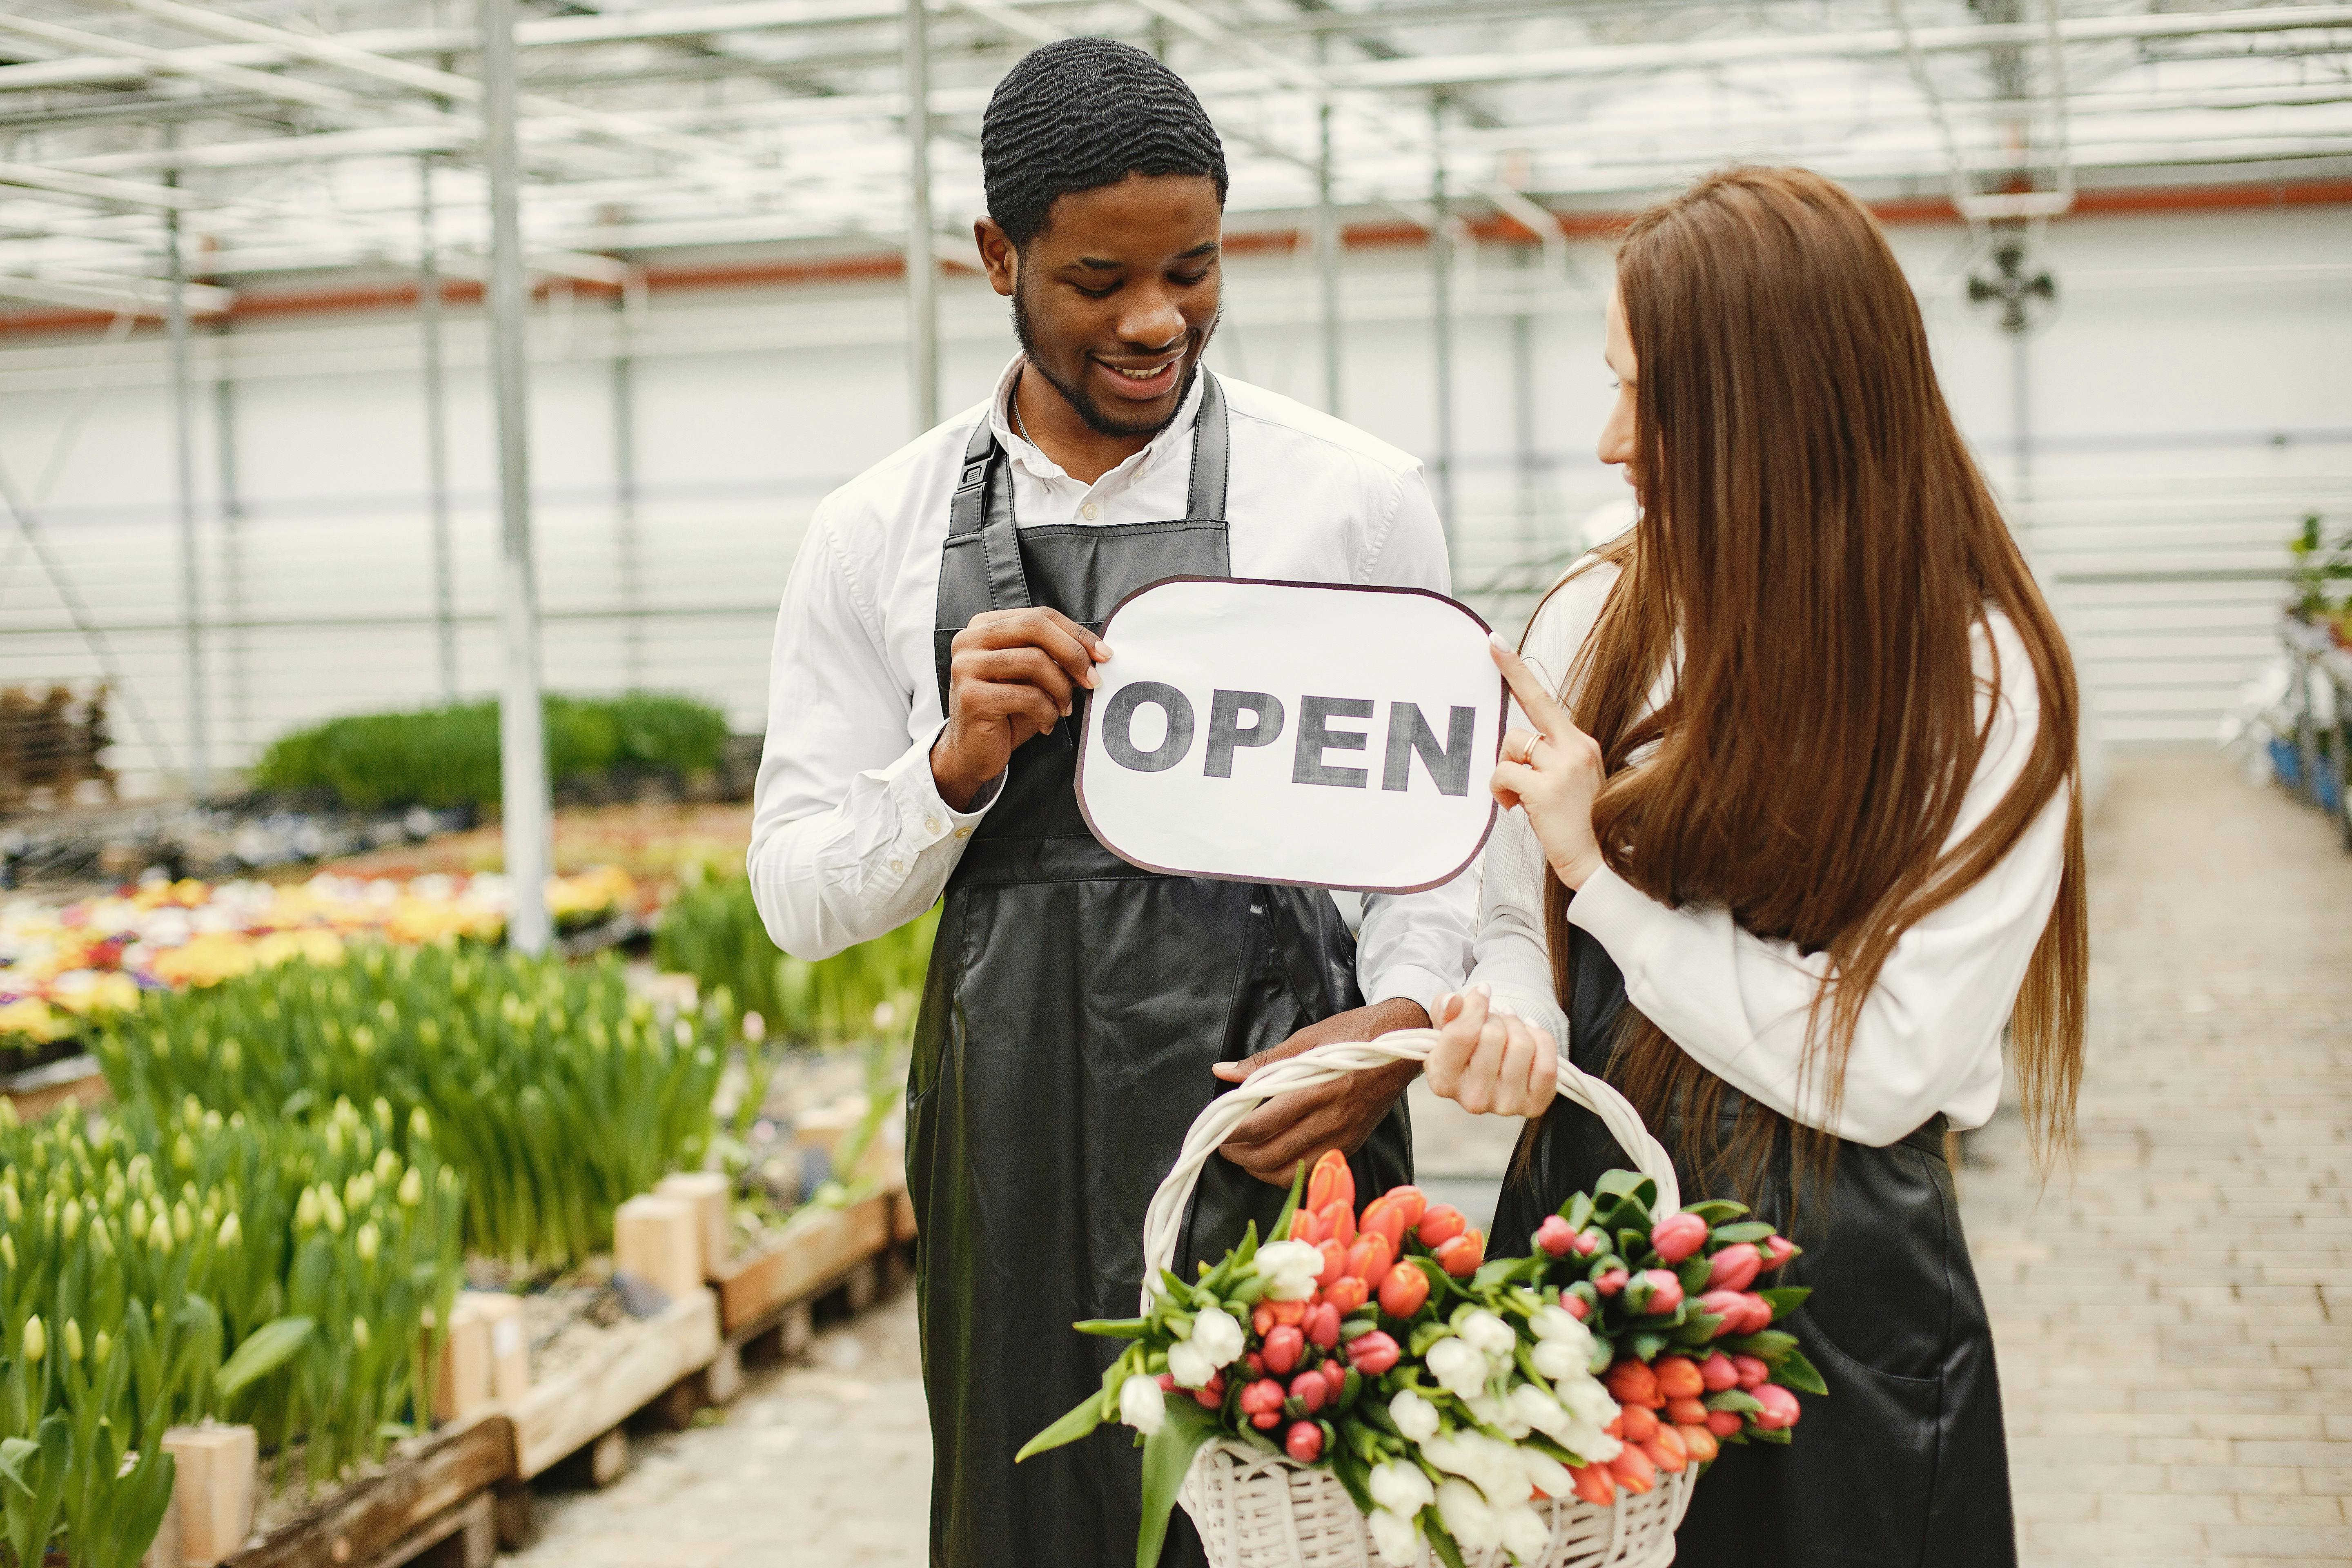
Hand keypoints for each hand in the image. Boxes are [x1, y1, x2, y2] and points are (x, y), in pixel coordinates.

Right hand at [932, 607, 1111, 809]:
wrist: (972, 753)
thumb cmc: (1006, 713)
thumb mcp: (1032, 679)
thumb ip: (1054, 659)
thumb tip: (1096, 653)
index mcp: (985, 627)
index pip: (1040, 616)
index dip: (1077, 633)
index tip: (1103, 655)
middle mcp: (970, 640)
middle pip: (1035, 628)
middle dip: (1073, 653)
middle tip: (1093, 680)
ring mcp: (967, 666)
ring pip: (1034, 660)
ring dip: (1061, 688)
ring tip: (1064, 709)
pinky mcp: (972, 696)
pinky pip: (1027, 695)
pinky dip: (1047, 712)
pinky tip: (1046, 724)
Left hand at [1210, 999, 1428, 1185]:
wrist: (1402, 1044)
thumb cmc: (1353, 1036)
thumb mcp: (1307, 1039)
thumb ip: (1264, 1061)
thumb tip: (1222, 1071)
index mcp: (1316, 1088)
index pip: (1262, 1124)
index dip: (1232, 1132)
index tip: (1216, 1128)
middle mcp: (1330, 1118)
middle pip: (1271, 1154)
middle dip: (1240, 1155)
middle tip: (1223, 1144)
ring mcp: (1343, 1136)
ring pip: (1291, 1170)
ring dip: (1259, 1169)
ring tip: (1244, 1154)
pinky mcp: (1352, 1143)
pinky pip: (1313, 1169)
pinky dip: (1287, 1171)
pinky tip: (1274, 1159)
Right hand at [1424, 986, 1557, 1117]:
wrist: (1487, 1069)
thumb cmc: (1464, 1045)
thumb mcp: (1446, 1024)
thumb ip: (1444, 1009)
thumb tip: (1454, 1002)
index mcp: (1442, 1080)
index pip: (1462, 1034)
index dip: (1476, 1004)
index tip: (1482, 992)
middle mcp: (1472, 1099)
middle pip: (1493, 1036)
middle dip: (1497, 1017)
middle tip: (1494, 1019)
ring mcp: (1504, 1105)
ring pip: (1522, 1046)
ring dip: (1518, 1026)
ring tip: (1510, 1026)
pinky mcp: (1533, 1106)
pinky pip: (1547, 1065)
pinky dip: (1542, 1041)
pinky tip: (1530, 1035)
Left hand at [1488, 635, 1607, 890]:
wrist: (1603, 863)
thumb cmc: (1585, 825)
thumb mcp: (1574, 783)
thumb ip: (1552, 760)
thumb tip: (1518, 754)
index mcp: (1582, 745)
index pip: (1544, 700)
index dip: (1516, 671)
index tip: (1495, 644)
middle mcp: (1575, 748)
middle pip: (1521, 726)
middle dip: (1507, 749)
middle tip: (1503, 757)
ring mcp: (1562, 767)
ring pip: (1510, 748)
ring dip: (1507, 775)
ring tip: (1523, 802)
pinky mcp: (1545, 789)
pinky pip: (1503, 774)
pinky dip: (1500, 792)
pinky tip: (1515, 808)